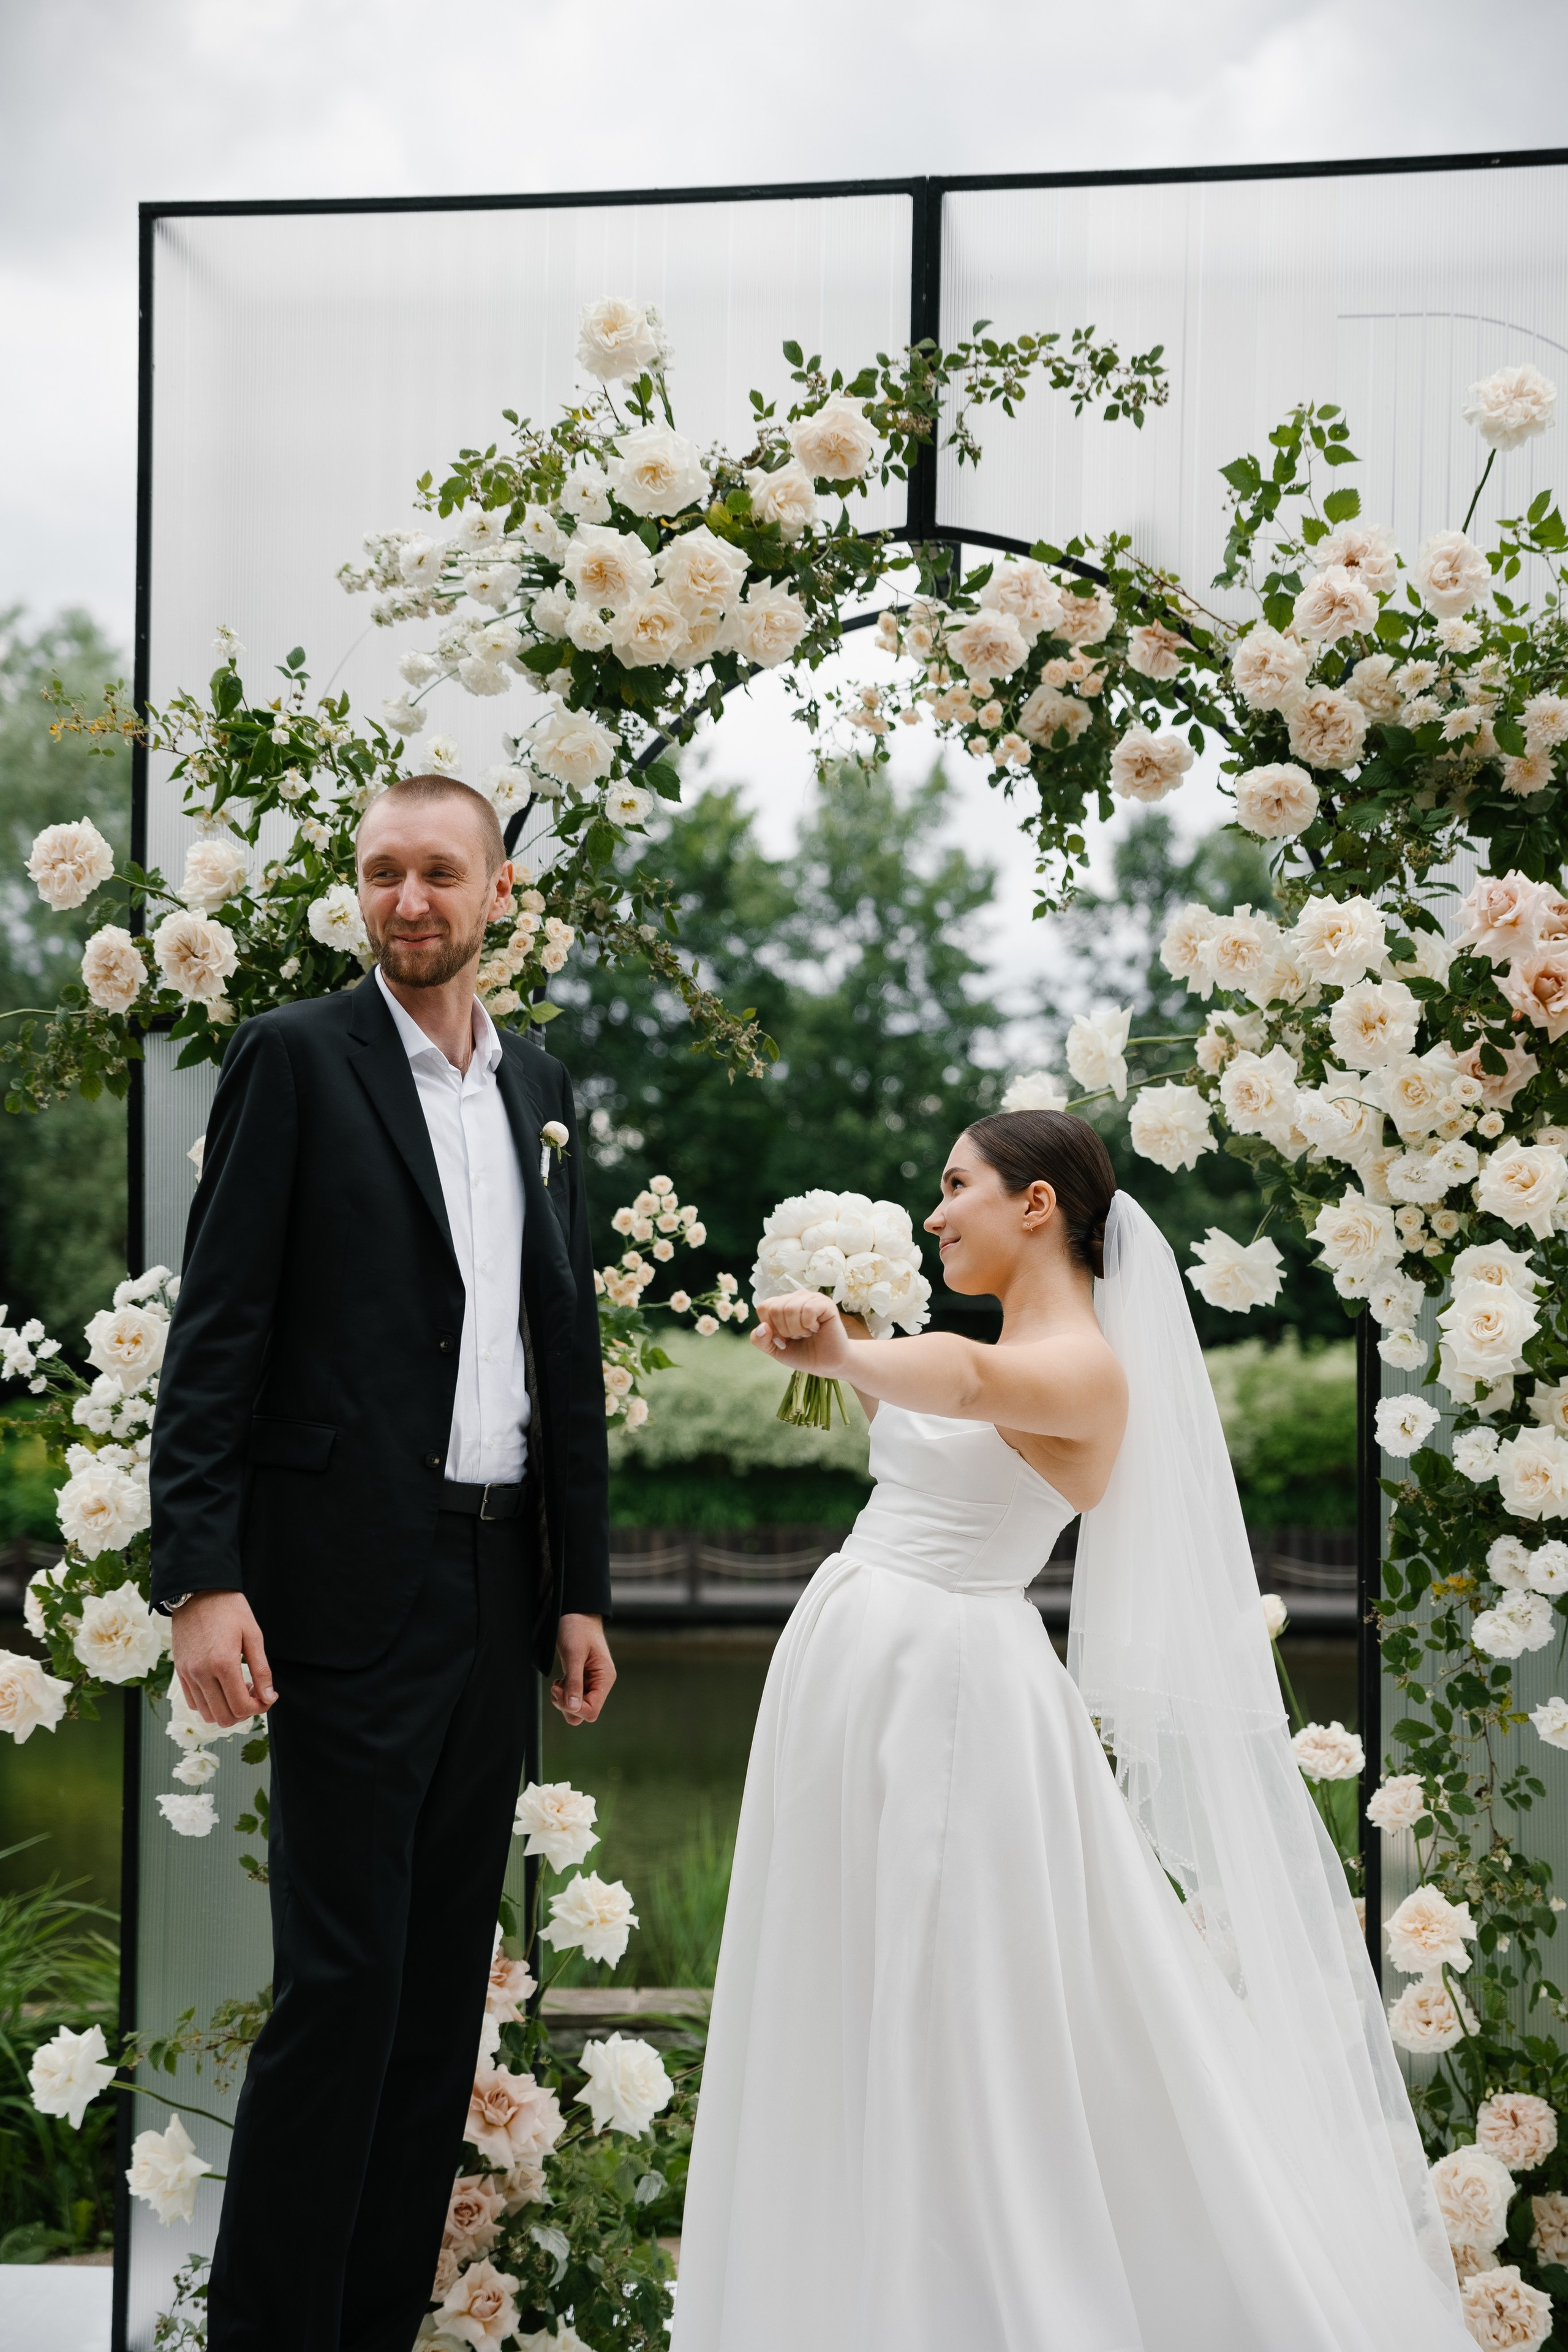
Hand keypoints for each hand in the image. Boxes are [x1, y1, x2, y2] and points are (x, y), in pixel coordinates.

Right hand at [171, 1591, 275, 1728]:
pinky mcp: (180, 1671)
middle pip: (224, 1717)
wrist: (198, 1592)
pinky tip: (221, 1687)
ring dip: (227, 1709)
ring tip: (238, 1688)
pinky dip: (210, 1704)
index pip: (241, 1707)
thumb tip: (269, 1697)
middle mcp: (201, 1673)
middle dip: (244, 1711)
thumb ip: (262, 1670)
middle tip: (254, 1693)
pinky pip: (193, 1702)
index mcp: (223, 1664)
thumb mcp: (253, 1635)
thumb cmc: (229, 1609)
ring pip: (207, 1714)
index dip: (259, 1708)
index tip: (267, 1697)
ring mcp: (188, 1674)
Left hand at [551, 1614, 615, 1726]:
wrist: (576, 1614)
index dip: (574, 1708)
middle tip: (556, 1688)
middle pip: (584, 1713)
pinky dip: (562, 1694)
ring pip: (576, 1708)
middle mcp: (599, 1684)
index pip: (592, 1710)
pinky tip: (560, 1680)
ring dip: (563, 1700)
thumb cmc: (578, 1629)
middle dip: (567, 1705)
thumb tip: (573, 1707)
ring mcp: (590, 1683)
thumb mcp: (574, 1654)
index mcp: (604, 1678)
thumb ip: (575, 1682)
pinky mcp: (581, 1680)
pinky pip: (572, 1698)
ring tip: (557, 1683)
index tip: (559, 1691)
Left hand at [748, 1289, 850, 1373]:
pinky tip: (817, 1328)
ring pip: (790, 1308)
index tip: (785, 1337)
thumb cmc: (804, 1354)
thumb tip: (762, 1327)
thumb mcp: (775, 1350)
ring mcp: (811, 1298)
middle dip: (785, 1330)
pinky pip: (808, 1309)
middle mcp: (796, 1297)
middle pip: (775, 1308)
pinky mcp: (825, 1303)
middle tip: (800, 1336)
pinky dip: (809, 1325)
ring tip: (809, 1333)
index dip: (771, 1328)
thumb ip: (760, 1340)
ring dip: (798, 1329)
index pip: (764, 1308)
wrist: (828, 1365)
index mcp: (782, 1304)